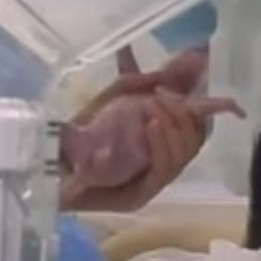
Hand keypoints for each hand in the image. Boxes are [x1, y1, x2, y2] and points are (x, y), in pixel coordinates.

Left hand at [60, 48, 242, 213]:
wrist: (51, 161)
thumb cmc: (81, 130)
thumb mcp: (111, 97)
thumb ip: (136, 79)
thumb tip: (163, 64)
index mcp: (162, 140)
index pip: (197, 126)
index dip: (209, 108)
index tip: (196, 85)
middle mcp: (163, 162)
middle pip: (196, 140)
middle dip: (186, 114)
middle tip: (165, 95)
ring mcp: (153, 181)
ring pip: (184, 154)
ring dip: (174, 126)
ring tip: (155, 106)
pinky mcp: (140, 196)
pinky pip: (163, 169)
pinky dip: (161, 143)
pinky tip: (152, 124)